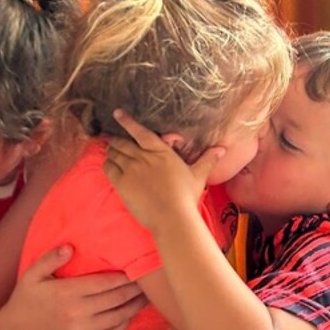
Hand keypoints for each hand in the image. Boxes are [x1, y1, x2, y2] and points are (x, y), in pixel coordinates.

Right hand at [0, 245, 146, 329]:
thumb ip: (51, 259)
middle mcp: (77, 313)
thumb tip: (71, 247)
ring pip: (118, 317)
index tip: (137, 267)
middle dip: (135, 289)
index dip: (124, 276)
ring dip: (136, 306)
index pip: (104, 283)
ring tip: (149, 295)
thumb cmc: (25, 300)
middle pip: (116, 299)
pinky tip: (132, 313)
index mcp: (67, 293)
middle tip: (150, 279)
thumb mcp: (31, 275)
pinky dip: (125, 323)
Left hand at [103, 110, 224, 231]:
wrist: (172, 216)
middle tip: (113, 141)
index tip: (117, 113)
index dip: (127, 121)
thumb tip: (222, 149)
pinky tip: (109, 165)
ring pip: (113, 153)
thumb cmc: (186, 196)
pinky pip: (108, 167)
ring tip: (110, 152)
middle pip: (122, 142)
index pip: (141, 131)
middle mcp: (143, 156)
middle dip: (116, 141)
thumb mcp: (198, 176)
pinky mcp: (121, 183)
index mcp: (161, 151)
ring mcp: (131, 169)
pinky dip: (107, 164)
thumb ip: (207, 160)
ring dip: (111, 151)